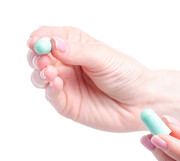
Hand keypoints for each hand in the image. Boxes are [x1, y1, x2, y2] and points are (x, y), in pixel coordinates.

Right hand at [27, 26, 153, 131]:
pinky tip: (56, 83)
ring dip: (40, 72)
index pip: (49, 36)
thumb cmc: (127, 75)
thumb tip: (52, 44)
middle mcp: (68, 63)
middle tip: (42, 59)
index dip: (39, 38)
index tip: (35, 41)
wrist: (141, 102)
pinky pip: (51, 95)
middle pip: (39, 56)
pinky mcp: (68, 103)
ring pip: (40, 76)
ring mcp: (66, 84)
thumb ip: (78, 51)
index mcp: (76, 45)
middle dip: (36, 56)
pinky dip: (49, 89)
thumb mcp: (104, 57)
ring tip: (50, 71)